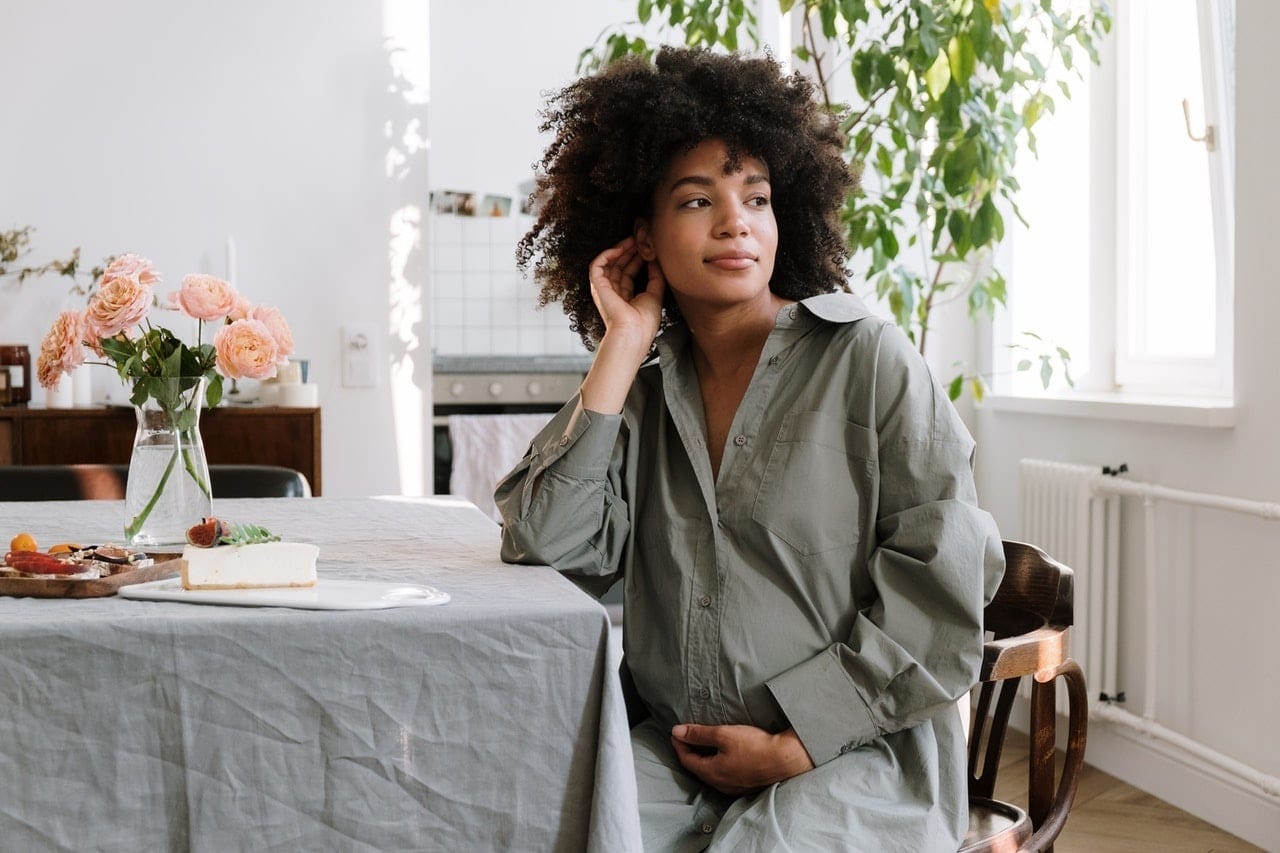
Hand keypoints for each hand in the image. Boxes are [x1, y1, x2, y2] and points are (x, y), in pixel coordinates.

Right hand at [588, 236, 665, 354]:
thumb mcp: (655, 294)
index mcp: (625, 298)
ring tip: (633, 240)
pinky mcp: (597, 286)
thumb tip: (656, 259)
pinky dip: (607, 254)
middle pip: (619, 267)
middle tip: (640, 239)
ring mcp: (604, 290)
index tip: (647, 249)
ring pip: (609, 264)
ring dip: (620, 250)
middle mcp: (613, 293)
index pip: (629, 273)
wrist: (633, 333)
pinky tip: (620, 248)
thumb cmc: (644, 322)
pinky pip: (597, 265)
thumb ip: (655, 276)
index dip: (637, 259)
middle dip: (629, 252)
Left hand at [670, 724, 814, 796]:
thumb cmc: (755, 747)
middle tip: (686, 737)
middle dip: (689, 751)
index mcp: (712, 772)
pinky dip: (717, 763)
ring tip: (702, 744)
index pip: (686, 759)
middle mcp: (720, 784)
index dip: (679, 744)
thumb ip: (699, 734)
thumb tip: (677, 732)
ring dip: (704, 758)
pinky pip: (724, 775)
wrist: (785, 760)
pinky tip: (724, 755)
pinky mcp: (745, 784)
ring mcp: (733, 787)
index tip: (676, 733)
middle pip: (697, 768)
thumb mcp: (723, 735)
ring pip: (711, 772)